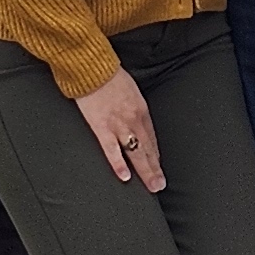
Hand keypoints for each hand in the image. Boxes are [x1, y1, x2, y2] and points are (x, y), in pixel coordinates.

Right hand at [73, 65, 163, 191]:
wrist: (93, 68)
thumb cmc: (110, 75)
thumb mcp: (130, 89)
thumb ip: (133, 106)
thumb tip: (134, 116)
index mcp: (141, 110)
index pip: (151, 138)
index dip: (155, 154)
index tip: (158, 167)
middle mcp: (134, 120)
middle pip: (147, 148)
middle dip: (155, 168)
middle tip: (160, 185)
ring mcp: (119, 125)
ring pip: (136, 153)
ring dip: (145, 171)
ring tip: (152, 186)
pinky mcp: (102, 127)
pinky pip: (112, 150)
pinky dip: (119, 164)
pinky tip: (125, 177)